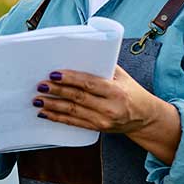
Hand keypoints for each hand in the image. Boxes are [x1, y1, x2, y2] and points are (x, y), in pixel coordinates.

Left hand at [33, 65, 181, 163]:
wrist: (145, 117)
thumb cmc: (132, 92)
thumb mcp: (122, 76)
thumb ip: (104, 67)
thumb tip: (80, 54)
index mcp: (116, 91)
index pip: (89, 83)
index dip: (70, 79)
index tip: (54, 74)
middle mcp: (110, 107)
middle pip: (78, 98)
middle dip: (57, 91)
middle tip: (41, 85)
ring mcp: (103, 120)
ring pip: (73, 112)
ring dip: (53, 105)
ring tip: (38, 99)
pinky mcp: (98, 129)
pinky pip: (74, 123)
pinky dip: (58, 118)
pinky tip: (45, 113)